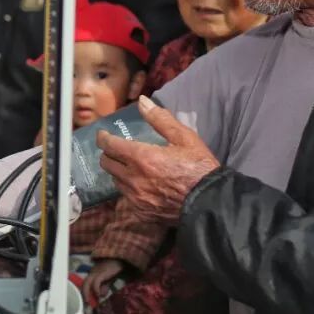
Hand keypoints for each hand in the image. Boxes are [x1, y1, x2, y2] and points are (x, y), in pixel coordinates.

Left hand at [83, 259, 124, 306]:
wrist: (120, 260)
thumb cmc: (114, 269)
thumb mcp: (108, 281)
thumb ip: (104, 287)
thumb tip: (101, 296)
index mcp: (93, 274)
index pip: (85, 284)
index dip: (85, 294)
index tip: (86, 303)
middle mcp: (92, 272)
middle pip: (84, 283)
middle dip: (84, 294)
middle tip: (86, 304)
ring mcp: (96, 272)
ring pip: (87, 282)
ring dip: (87, 293)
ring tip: (89, 301)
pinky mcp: (102, 272)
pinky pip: (96, 281)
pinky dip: (96, 289)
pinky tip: (99, 295)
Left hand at [97, 96, 219, 224]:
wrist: (211, 202)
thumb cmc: (199, 166)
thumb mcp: (183, 137)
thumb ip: (159, 119)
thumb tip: (142, 101)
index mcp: (142, 157)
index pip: (109, 145)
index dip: (103, 138)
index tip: (103, 134)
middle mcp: (133, 178)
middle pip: (106, 164)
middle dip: (108, 154)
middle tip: (117, 149)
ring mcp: (136, 198)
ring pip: (115, 181)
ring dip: (119, 172)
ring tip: (130, 167)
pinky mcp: (142, 213)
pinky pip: (127, 198)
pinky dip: (130, 190)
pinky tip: (141, 186)